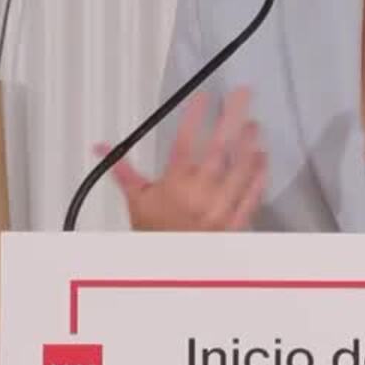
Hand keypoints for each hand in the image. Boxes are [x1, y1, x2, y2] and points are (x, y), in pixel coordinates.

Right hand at [100, 88, 267, 230]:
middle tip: (241, 95)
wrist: (171, 270)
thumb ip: (123, 170)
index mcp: (174, 185)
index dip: (194, 117)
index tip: (205, 97)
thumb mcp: (136, 201)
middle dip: (230, 119)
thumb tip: (102, 147)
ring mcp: (219, 208)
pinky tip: (263, 157)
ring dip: (248, 144)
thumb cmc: (155, 235)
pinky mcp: (235, 222)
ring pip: (238, 171)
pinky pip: (250, 196)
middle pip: (217, 149)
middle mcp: (198, 194)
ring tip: (254, 122)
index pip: (183, 143)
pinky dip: (258, 176)